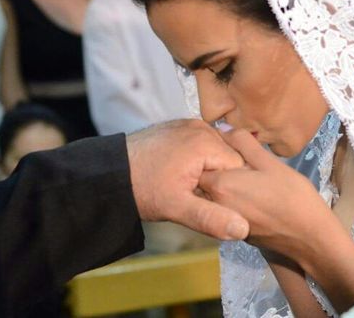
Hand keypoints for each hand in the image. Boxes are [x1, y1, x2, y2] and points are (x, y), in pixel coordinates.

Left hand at [126, 119, 248, 240]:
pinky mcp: (179, 127)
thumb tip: (243, 228)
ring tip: (188, 185)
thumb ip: (211, 218)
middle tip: (196, 194)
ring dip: (210, 169)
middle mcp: (201, 127)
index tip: (209, 200)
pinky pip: (202, 144)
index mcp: (206, 142)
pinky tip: (181, 174)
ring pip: (217, 152)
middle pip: (230, 157)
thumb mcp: (177, 208)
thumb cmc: (142, 189)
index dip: (230, 189)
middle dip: (220, 179)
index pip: (241, 168)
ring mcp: (189, 124)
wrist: (111, 173)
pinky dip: (199, 159)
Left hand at [199, 129, 329, 256]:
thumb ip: (243, 143)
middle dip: (215, 170)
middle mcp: (216, 204)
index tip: (226, 148)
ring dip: (225, 186)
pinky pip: (227, 210)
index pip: (200, 163)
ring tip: (248, 178)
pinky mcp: (238, 232)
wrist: (310, 238)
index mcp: (221, 184)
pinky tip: (253, 195)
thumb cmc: (292, 195)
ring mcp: (226, 220)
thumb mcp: (270, 163)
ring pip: (216, 197)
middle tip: (239, 162)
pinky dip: (234, 201)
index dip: (210, 154)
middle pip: (205, 181)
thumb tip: (222, 128)